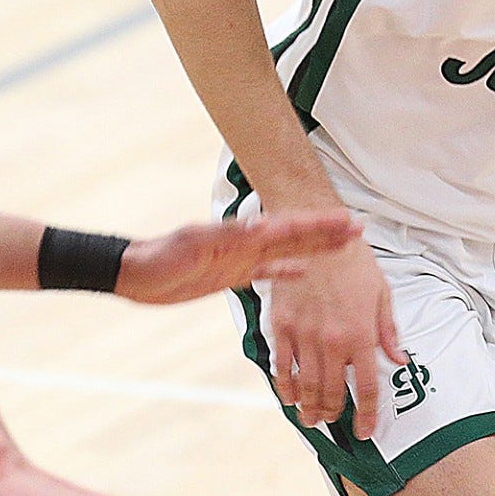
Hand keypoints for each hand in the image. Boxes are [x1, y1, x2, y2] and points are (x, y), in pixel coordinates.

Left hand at [114, 210, 360, 305]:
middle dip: (327, 232)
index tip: (346, 220)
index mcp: (241, 234)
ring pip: (288, 252)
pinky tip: (305, 273)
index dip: (318, 223)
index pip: (288, 226)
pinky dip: (287, 273)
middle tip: (359, 228)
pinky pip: (267, 274)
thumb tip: (262, 226)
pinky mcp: (233, 275)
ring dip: (315, 248)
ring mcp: (241, 259)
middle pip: (296, 236)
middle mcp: (247, 243)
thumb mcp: (192, 245)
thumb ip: (227, 235)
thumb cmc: (160, 258)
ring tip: (343, 244)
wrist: (136, 275)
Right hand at [266, 238, 406, 438]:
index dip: (368, 415)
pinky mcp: (281, 325)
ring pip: (306, 386)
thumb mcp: (382, 292)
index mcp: (361, 334)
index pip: (368, 387)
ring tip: (311, 419)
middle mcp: (332, 341)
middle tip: (334, 422)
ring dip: (309, 408)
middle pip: (333, 393)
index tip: (366, 432)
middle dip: (334, 414)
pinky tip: (289, 396)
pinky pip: (281, 365)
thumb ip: (388, 332)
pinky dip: (285, 386)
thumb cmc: (352, 259)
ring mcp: (304, 335)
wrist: (314, 231)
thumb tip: (399, 360)